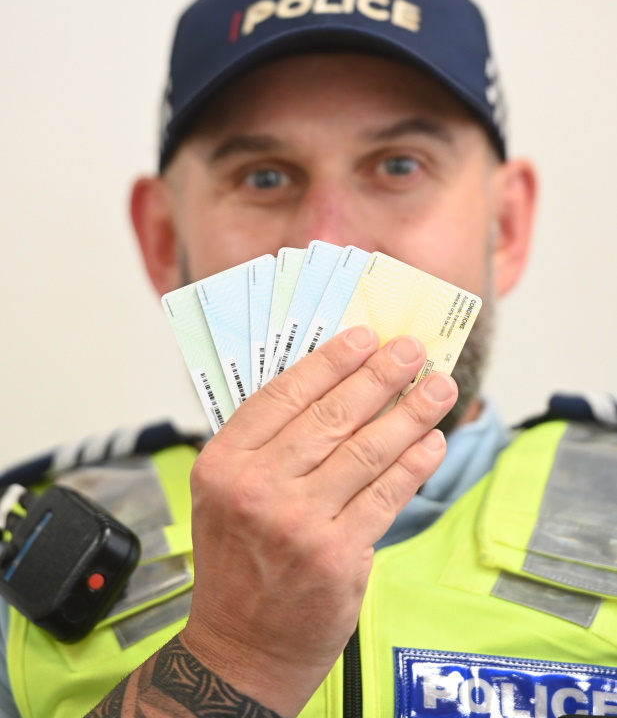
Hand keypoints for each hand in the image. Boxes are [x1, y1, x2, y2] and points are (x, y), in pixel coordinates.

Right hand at [181, 326, 456, 716]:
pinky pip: (387, 495)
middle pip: (331, 415)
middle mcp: (256, 488)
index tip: (364, 336)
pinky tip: (433, 440)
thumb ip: (267, 446)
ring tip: (438, 386)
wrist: (241, 646)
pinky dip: (415, 463)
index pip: (283, 394)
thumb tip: (334, 389)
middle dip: (380, 375)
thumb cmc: (237, 564)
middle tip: (410, 350)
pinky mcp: (338, 555)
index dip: (329, 360)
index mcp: (222, 463)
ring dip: (411, 411)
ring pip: (367, 449)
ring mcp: (298, 522)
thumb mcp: (226, 495)